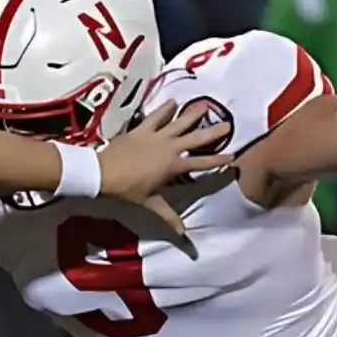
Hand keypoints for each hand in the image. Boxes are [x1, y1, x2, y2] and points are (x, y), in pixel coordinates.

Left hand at [98, 100, 230, 229]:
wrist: (102, 173)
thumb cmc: (127, 190)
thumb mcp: (150, 203)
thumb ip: (169, 216)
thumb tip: (183, 234)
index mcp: (173, 166)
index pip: (201, 163)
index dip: (218, 160)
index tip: (233, 156)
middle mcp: (169, 148)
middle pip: (196, 138)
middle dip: (213, 132)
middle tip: (228, 124)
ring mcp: (156, 136)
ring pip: (179, 122)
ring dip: (193, 114)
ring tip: (205, 105)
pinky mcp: (141, 129)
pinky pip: (155, 116)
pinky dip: (164, 109)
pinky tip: (173, 101)